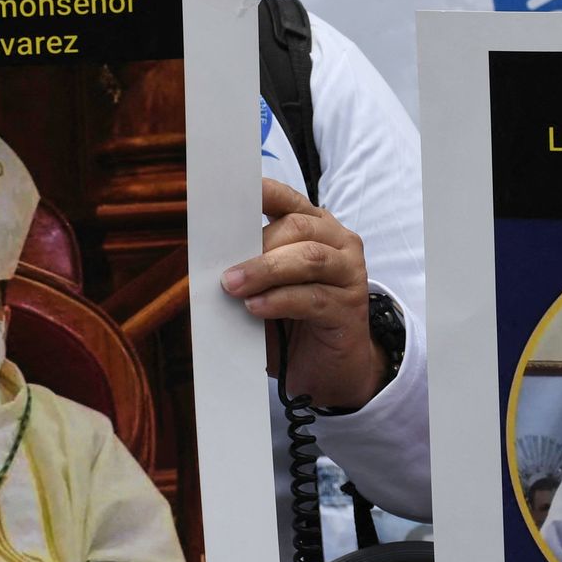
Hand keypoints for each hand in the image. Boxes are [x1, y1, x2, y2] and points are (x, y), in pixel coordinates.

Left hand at [222, 179, 378, 409]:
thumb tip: (210, 263)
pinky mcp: (351, 308)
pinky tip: (257, 308)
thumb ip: (250, 270)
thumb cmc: (294, 323)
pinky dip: (280, 300)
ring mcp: (350, 274)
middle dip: (259, 247)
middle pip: (299, 228)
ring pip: (310, 258)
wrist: (330, 369)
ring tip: (235, 286)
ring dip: (267, 271)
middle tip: (225, 272)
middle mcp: (339, 244)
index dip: (264, 193)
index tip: (233, 192)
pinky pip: (314, 298)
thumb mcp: (267, 290)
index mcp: (316, 229)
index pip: (289, 201)